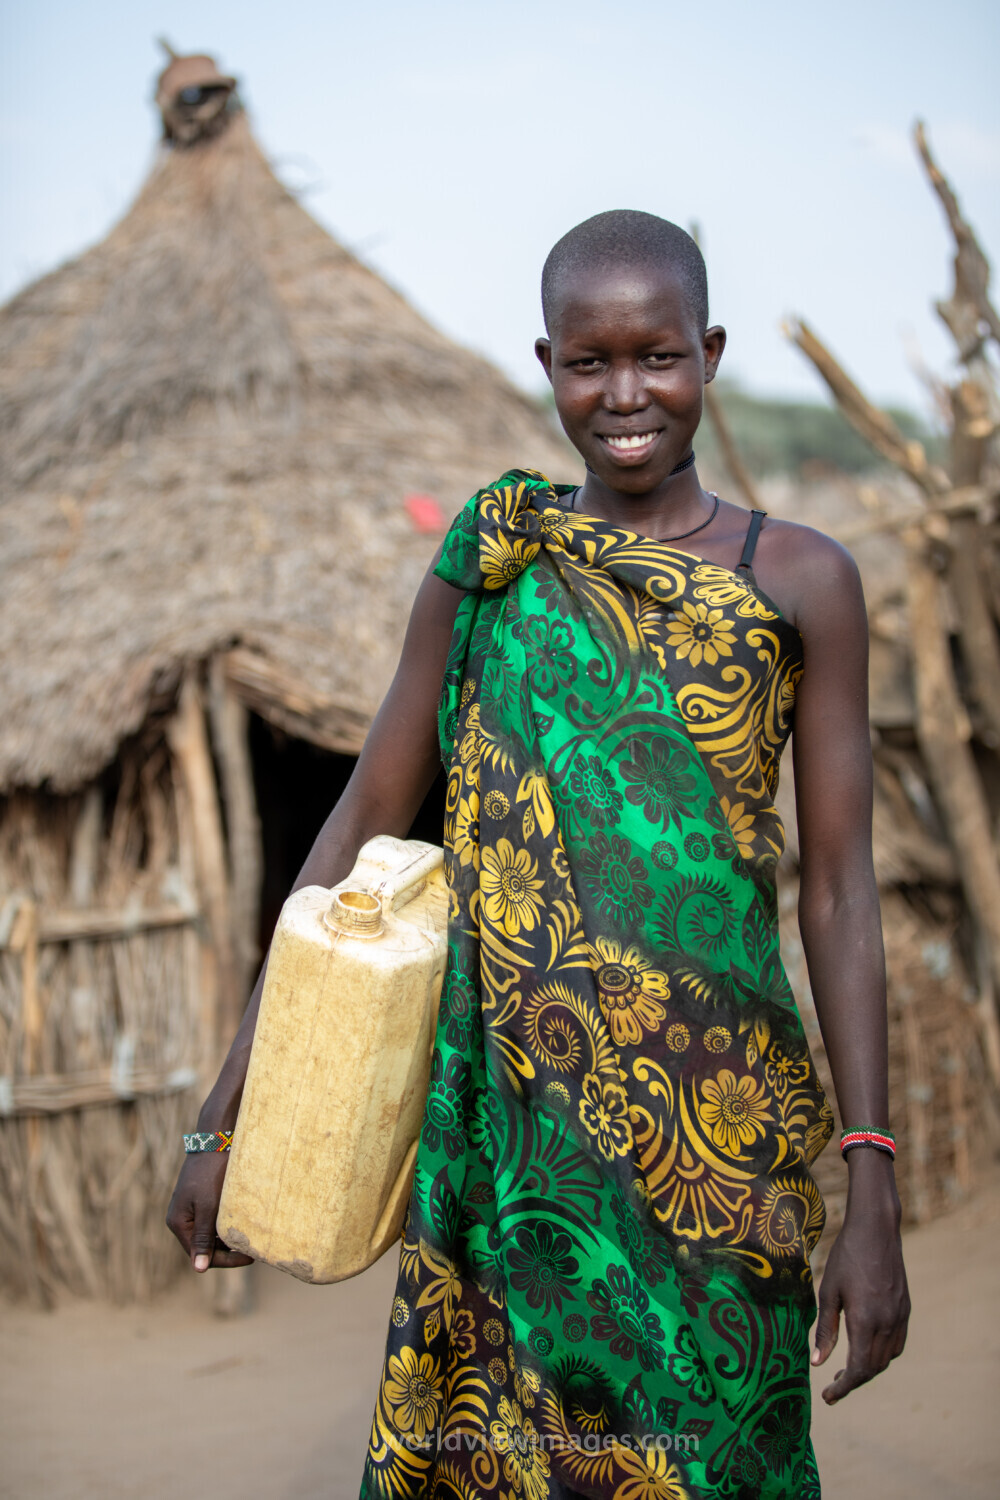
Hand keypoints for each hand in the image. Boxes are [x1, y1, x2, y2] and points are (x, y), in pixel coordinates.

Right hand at [165, 1153, 252, 1271]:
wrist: (215, 1138)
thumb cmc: (212, 1173)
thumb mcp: (209, 1208)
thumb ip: (203, 1238)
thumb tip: (198, 1270)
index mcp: (178, 1223)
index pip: (201, 1255)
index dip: (226, 1260)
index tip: (250, 1258)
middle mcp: (180, 1219)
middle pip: (205, 1246)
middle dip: (228, 1250)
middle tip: (253, 1249)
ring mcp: (189, 1208)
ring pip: (210, 1234)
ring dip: (228, 1238)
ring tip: (250, 1237)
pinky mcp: (199, 1199)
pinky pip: (212, 1220)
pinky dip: (225, 1224)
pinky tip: (242, 1222)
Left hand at [812, 1158, 909, 1402]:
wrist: (876, 1229)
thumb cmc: (846, 1256)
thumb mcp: (828, 1291)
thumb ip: (825, 1329)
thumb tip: (818, 1363)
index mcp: (865, 1321)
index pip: (859, 1369)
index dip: (844, 1388)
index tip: (828, 1398)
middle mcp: (887, 1323)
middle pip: (874, 1368)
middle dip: (854, 1381)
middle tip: (833, 1386)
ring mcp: (900, 1316)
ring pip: (888, 1358)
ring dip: (869, 1368)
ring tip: (847, 1368)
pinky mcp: (905, 1308)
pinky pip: (897, 1342)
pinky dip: (883, 1354)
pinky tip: (867, 1348)